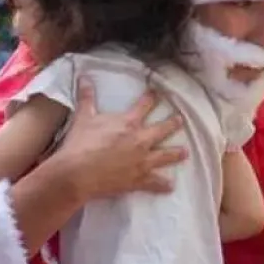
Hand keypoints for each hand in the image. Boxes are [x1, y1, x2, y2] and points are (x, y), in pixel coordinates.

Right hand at [54, 76, 186, 199]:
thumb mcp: (83, 117)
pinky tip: (170, 186)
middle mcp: (140, 141)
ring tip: (185, 152)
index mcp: (129, 123)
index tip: (157, 94)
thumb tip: (84, 77)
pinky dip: (163, 185)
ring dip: (176, 154)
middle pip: (162, 130)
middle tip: (180, 120)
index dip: (151, 98)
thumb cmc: (81, 144)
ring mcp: (142, 161)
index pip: (144, 106)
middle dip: (172, 124)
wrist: (78, 173)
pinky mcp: (139, 180)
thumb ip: (86, 97)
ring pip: (165, 156)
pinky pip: (155, 183)